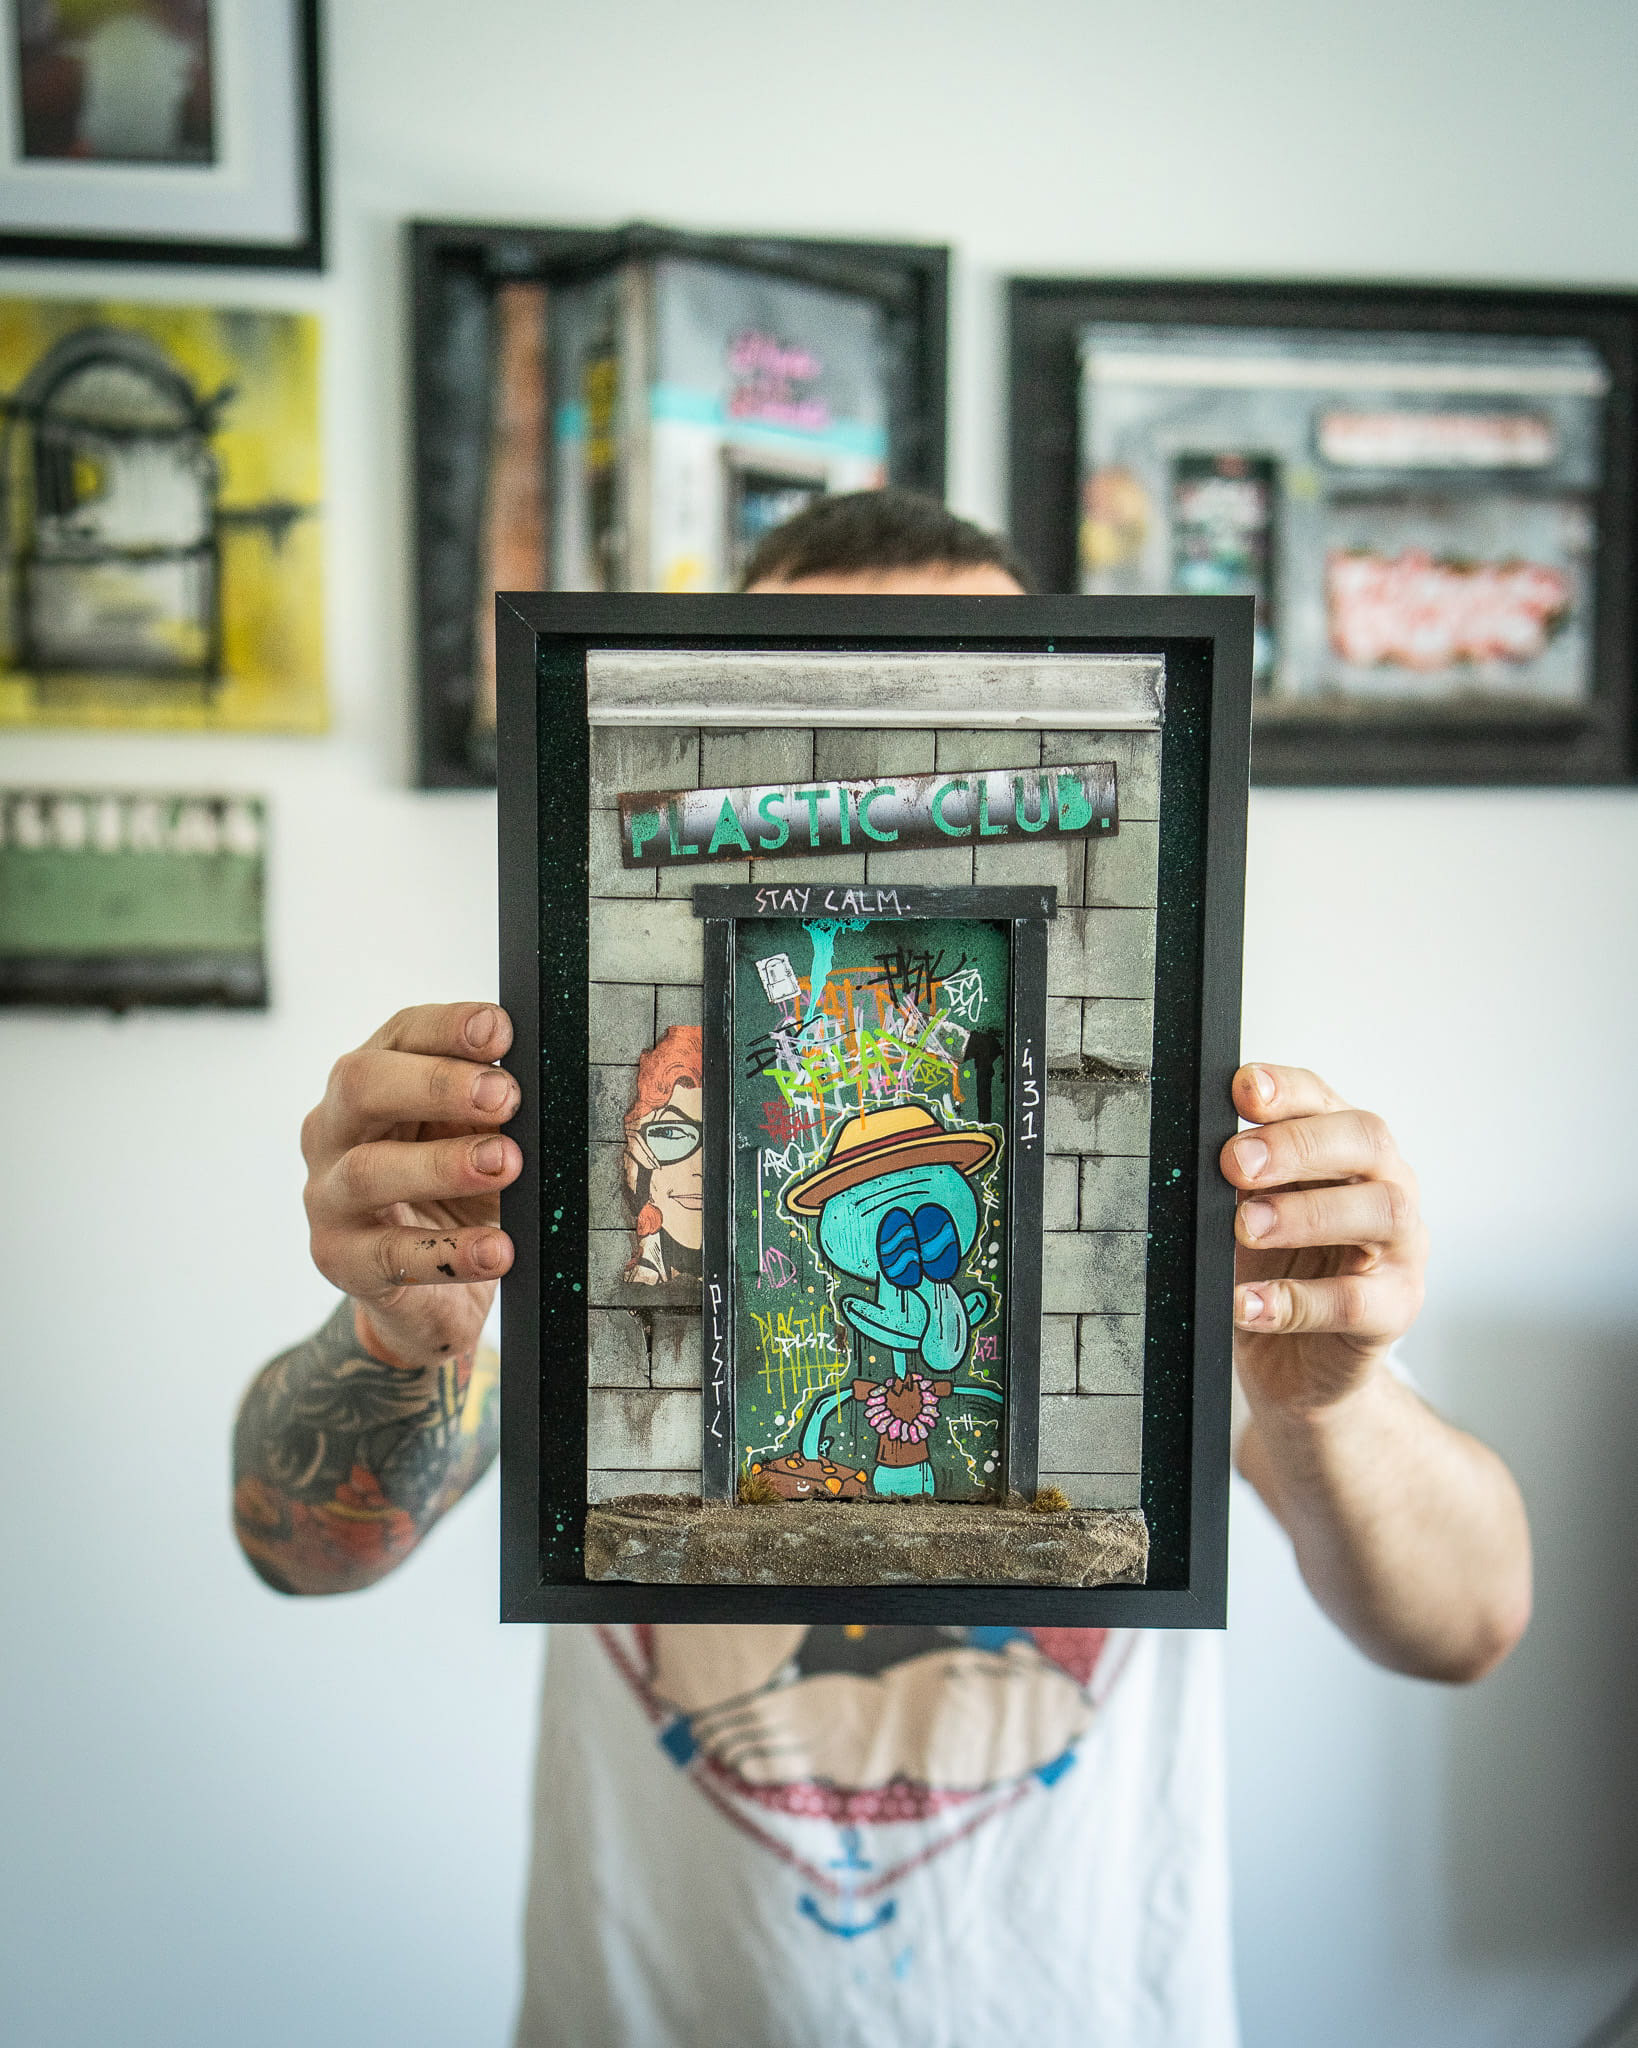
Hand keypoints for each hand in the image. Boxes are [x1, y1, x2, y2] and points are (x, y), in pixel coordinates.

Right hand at [301, 1003, 520, 1369]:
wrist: (435, 1287)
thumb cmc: (455, 1190)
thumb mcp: (477, 1135)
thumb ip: (492, 1105)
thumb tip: (540, 1082)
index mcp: (371, 1081)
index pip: (400, 1034)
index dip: (448, 1027)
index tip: (500, 1032)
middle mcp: (335, 1128)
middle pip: (362, 1084)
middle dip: (437, 1085)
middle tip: (505, 1097)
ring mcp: (329, 1195)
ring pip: (369, 1170)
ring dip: (442, 1164)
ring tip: (505, 1165)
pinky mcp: (341, 1258)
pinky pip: (389, 1254)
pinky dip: (450, 1252)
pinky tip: (495, 1249)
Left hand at [1222, 1063, 1426, 1414]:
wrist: (1300, 1363)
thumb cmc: (1276, 1268)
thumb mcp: (1250, 1210)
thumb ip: (1236, 1177)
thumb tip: (1192, 1149)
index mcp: (1346, 1149)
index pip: (1325, 1099)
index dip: (1287, 1090)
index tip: (1242, 1090)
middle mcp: (1386, 1186)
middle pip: (1366, 1140)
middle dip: (1297, 1145)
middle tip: (1235, 1163)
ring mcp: (1401, 1249)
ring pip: (1381, 1212)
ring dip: (1307, 1213)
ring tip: (1247, 1227)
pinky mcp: (1396, 1310)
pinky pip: (1356, 1302)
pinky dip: (1296, 1302)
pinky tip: (1247, 1304)